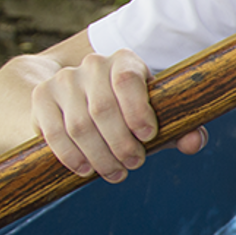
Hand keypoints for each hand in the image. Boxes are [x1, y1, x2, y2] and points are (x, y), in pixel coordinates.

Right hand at [30, 50, 204, 182]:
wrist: (75, 99)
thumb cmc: (127, 113)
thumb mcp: (155, 118)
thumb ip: (180, 129)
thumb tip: (194, 142)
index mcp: (125, 62)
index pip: (128, 79)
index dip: (138, 110)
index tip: (148, 136)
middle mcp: (93, 64)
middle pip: (103, 109)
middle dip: (121, 144)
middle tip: (133, 165)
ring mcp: (64, 80)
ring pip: (79, 125)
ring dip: (99, 156)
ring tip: (114, 172)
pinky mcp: (41, 97)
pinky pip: (54, 133)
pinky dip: (71, 156)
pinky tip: (85, 169)